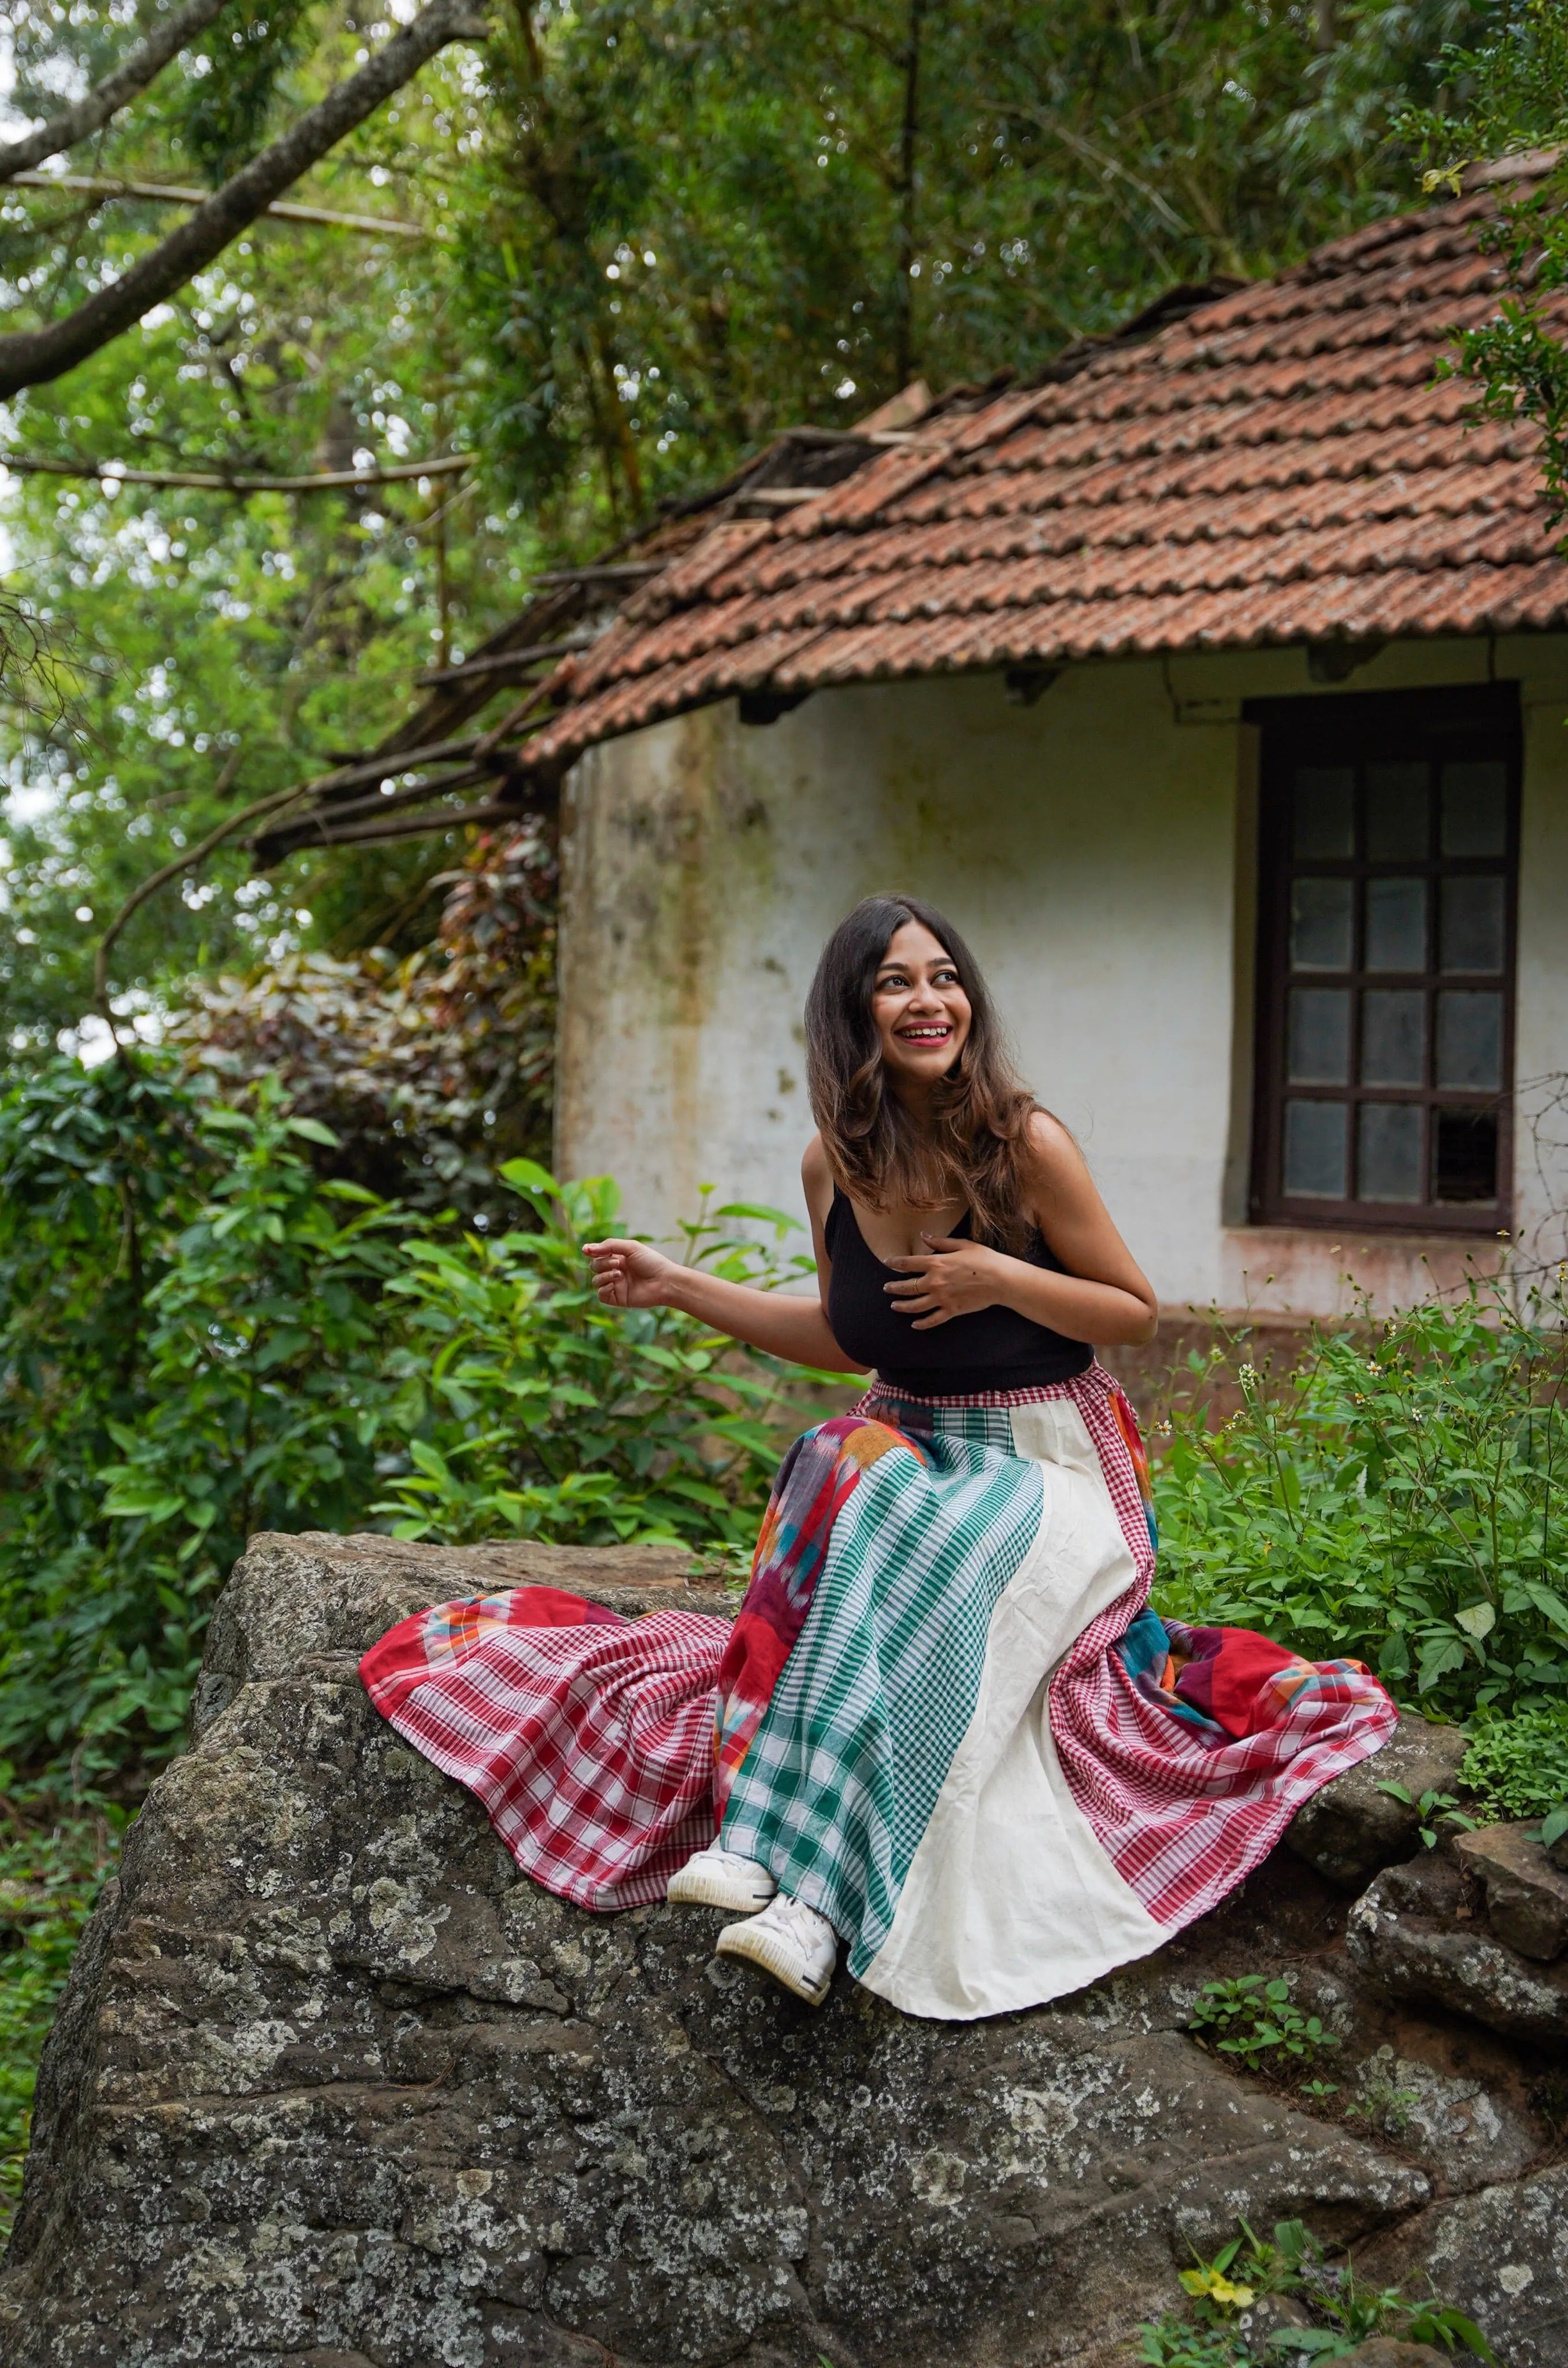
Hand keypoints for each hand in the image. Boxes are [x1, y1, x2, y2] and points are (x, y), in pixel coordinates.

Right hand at [584, 1237, 681, 1309]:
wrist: (665, 1281)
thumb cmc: (651, 1262)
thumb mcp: (631, 1247)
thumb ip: (608, 1246)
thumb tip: (585, 1248)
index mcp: (618, 1257)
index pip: (598, 1254)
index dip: (591, 1251)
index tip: (586, 1250)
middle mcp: (615, 1270)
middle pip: (594, 1267)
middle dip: (602, 1263)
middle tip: (618, 1263)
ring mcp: (616, 1285)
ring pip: (596, 1281)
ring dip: (604, 1276)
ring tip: (619, 1274)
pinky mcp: (618, 1298)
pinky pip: (601, 1295)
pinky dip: (604, 1288)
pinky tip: (614, 1284)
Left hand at [884, 1235, 1007, 1328]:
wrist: (1001, 1280)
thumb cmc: (984, 1259)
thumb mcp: (962, 1245)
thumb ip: (940, 1242)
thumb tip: (923, 1236)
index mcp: (937, 1263)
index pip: (908, 1263)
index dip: (895, 1263)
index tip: (887, 1262)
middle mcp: (935, 1282)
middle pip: (907, 1287)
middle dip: (894, 1288)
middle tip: (886, 1288)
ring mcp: (942, 1298)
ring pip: (915, 1305)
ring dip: (902, 1306)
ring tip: (894, 1306)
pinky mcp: (951, 1311)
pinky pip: (932, 1320)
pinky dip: (922, 1324)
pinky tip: (914, 1324)